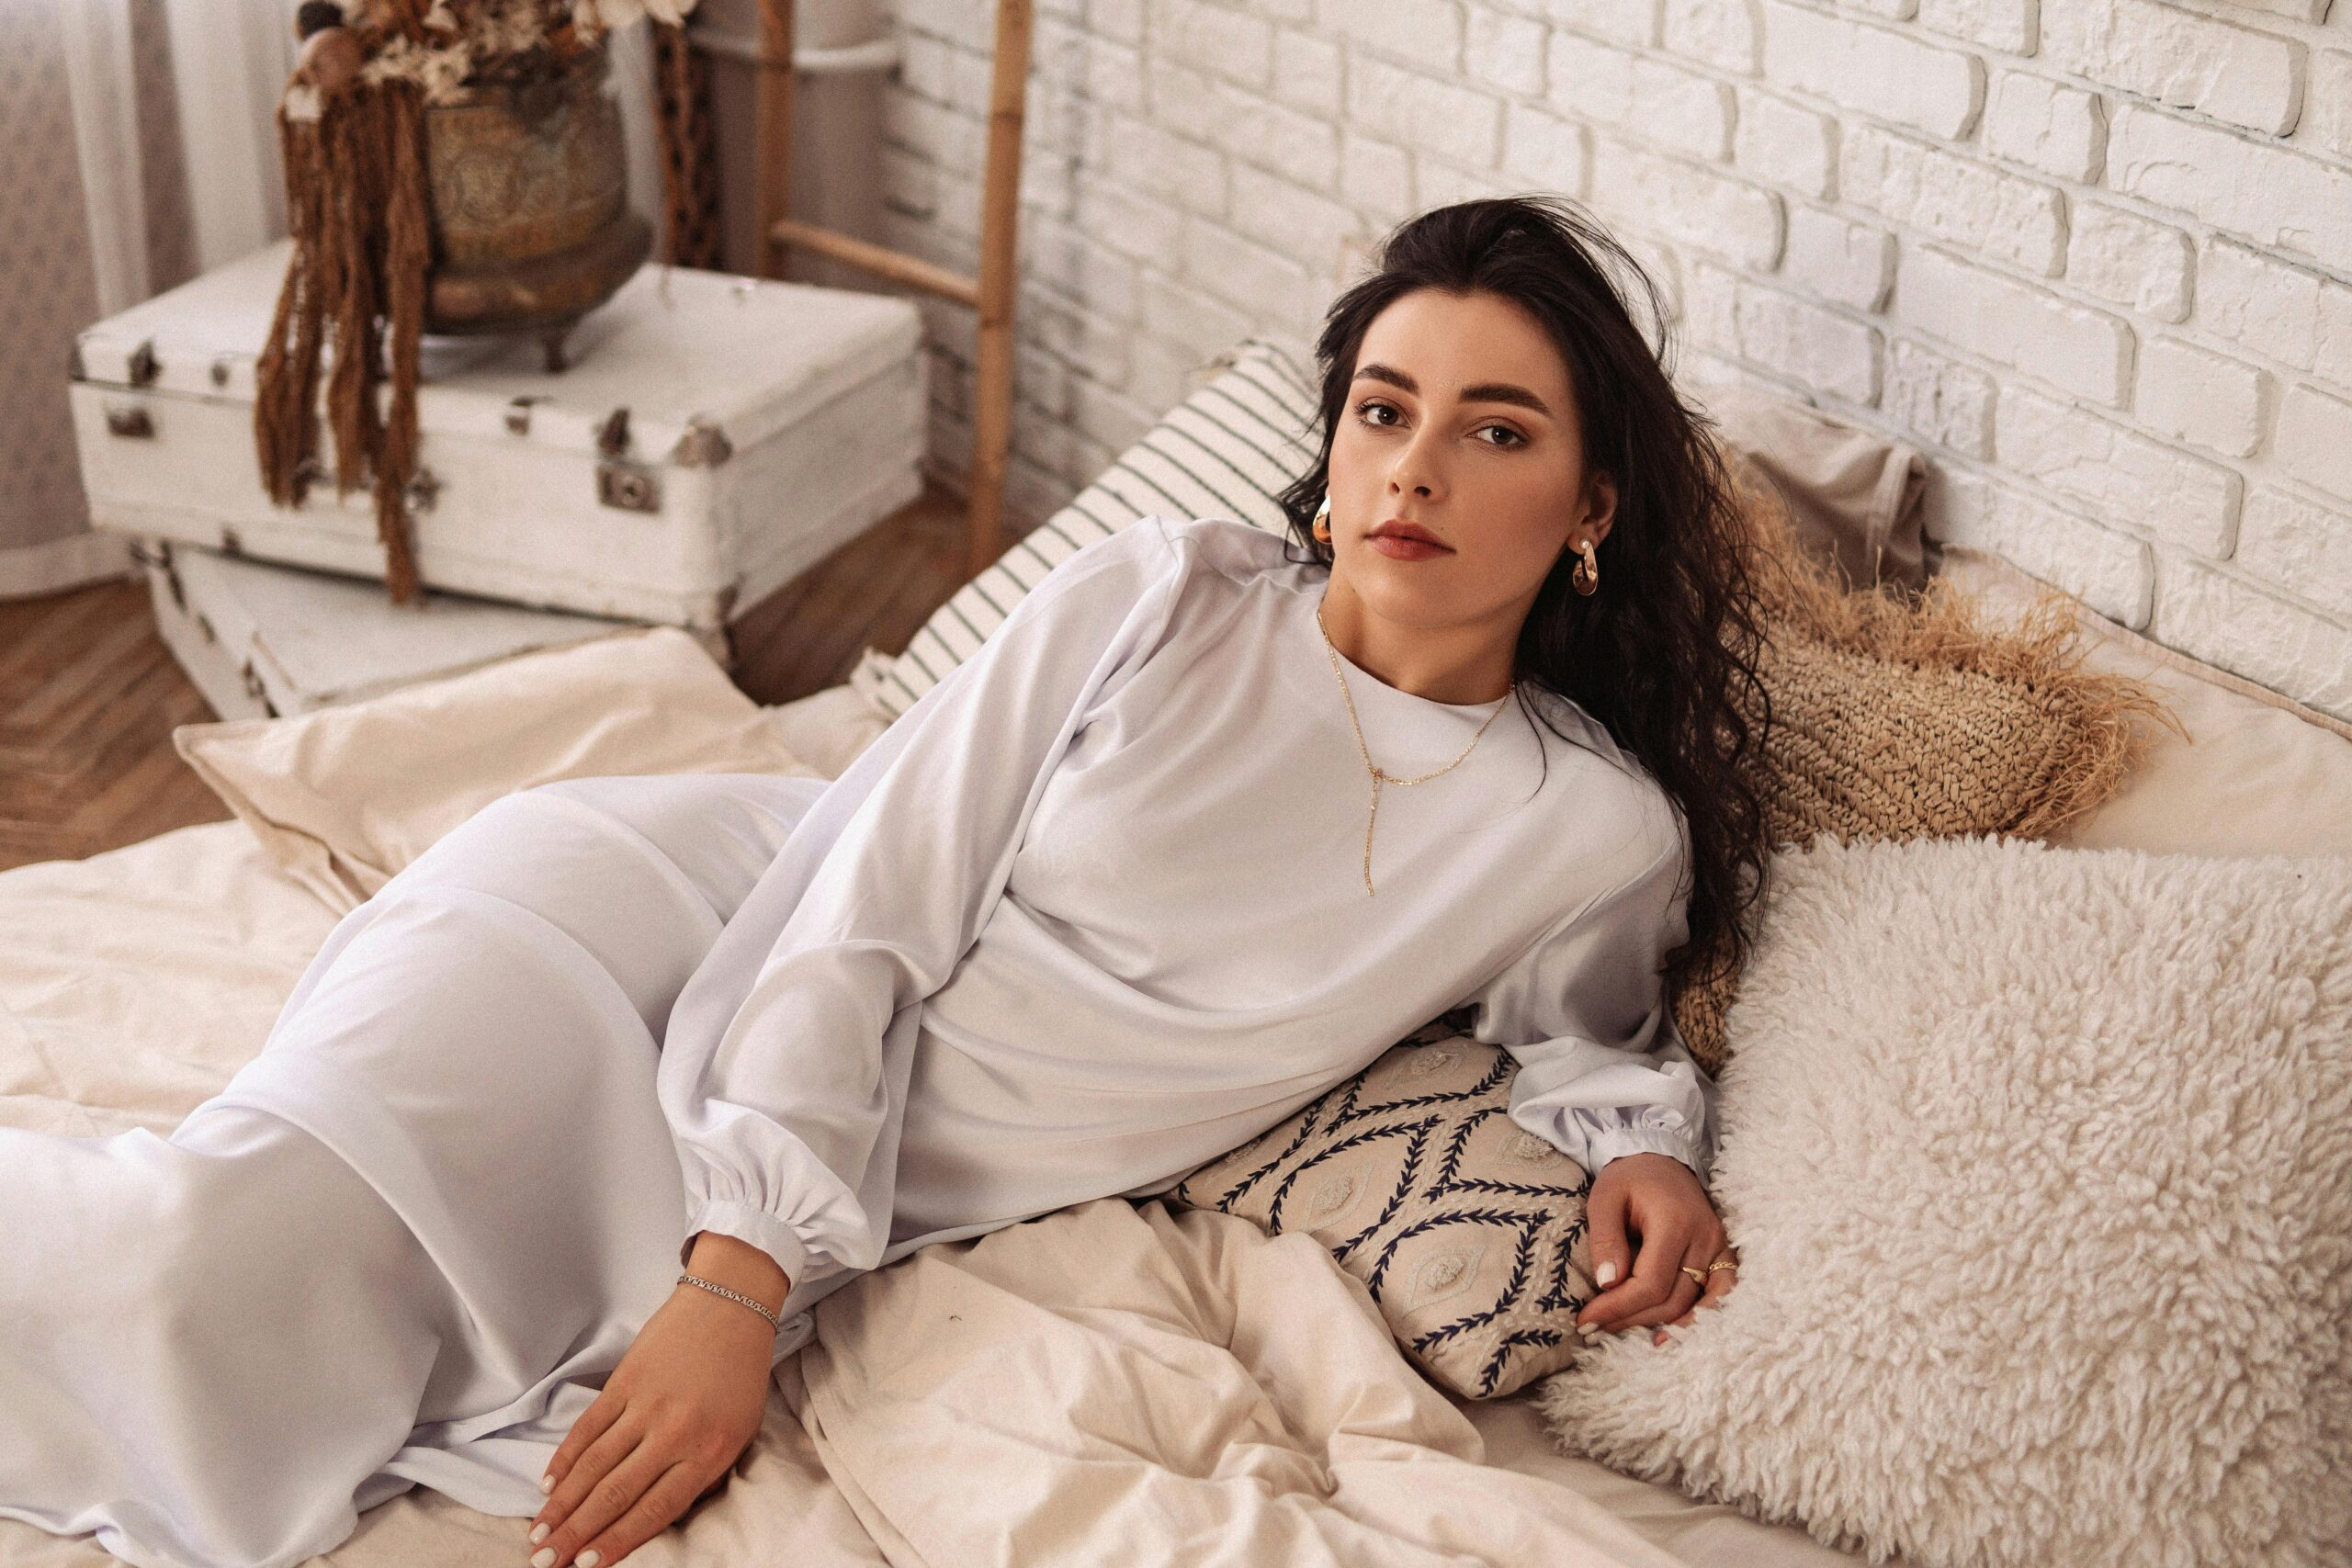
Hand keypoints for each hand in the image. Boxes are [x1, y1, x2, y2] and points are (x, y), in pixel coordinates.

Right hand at [524, 1280, 777, 1567]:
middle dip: (575, 1535)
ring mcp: (647, 1405)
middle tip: (544, 1562)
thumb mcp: (740, 1432)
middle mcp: (676, 1432)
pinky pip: (587, 1428)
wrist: (731, 1304)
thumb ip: (703, 1474)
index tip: (585, 1567)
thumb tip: (656, 1514)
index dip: (616, 1542)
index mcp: (710, 1452)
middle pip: (615, 1495)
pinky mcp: (625, 1380)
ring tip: (537, 1535)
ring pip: (593, 1466)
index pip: (655, 1510)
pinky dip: (564, 1459)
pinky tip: (548, 1485)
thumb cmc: (740, 1375)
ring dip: (561, 1505)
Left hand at [1573, 1151, 1736, 1347]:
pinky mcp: (1723, 1254)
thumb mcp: (1604, 1198)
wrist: (1662, 1160)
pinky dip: (1696, 1318)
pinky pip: (1717, 1296)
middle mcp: (1705, 1238)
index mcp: (1675, 1222)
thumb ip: (1605, 1239)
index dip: (1619, 1307)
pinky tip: (1668, 1333)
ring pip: (1693, 1304)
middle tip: (1594, 1326)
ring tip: (1621, 1330)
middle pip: (1672, 1300)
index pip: (1651, 1283)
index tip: (1587, 1319)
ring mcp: (1719, 1248)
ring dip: (1657, 1324)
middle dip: (1630, 1318)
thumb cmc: (1629, 1178)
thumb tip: (1607, 1285)